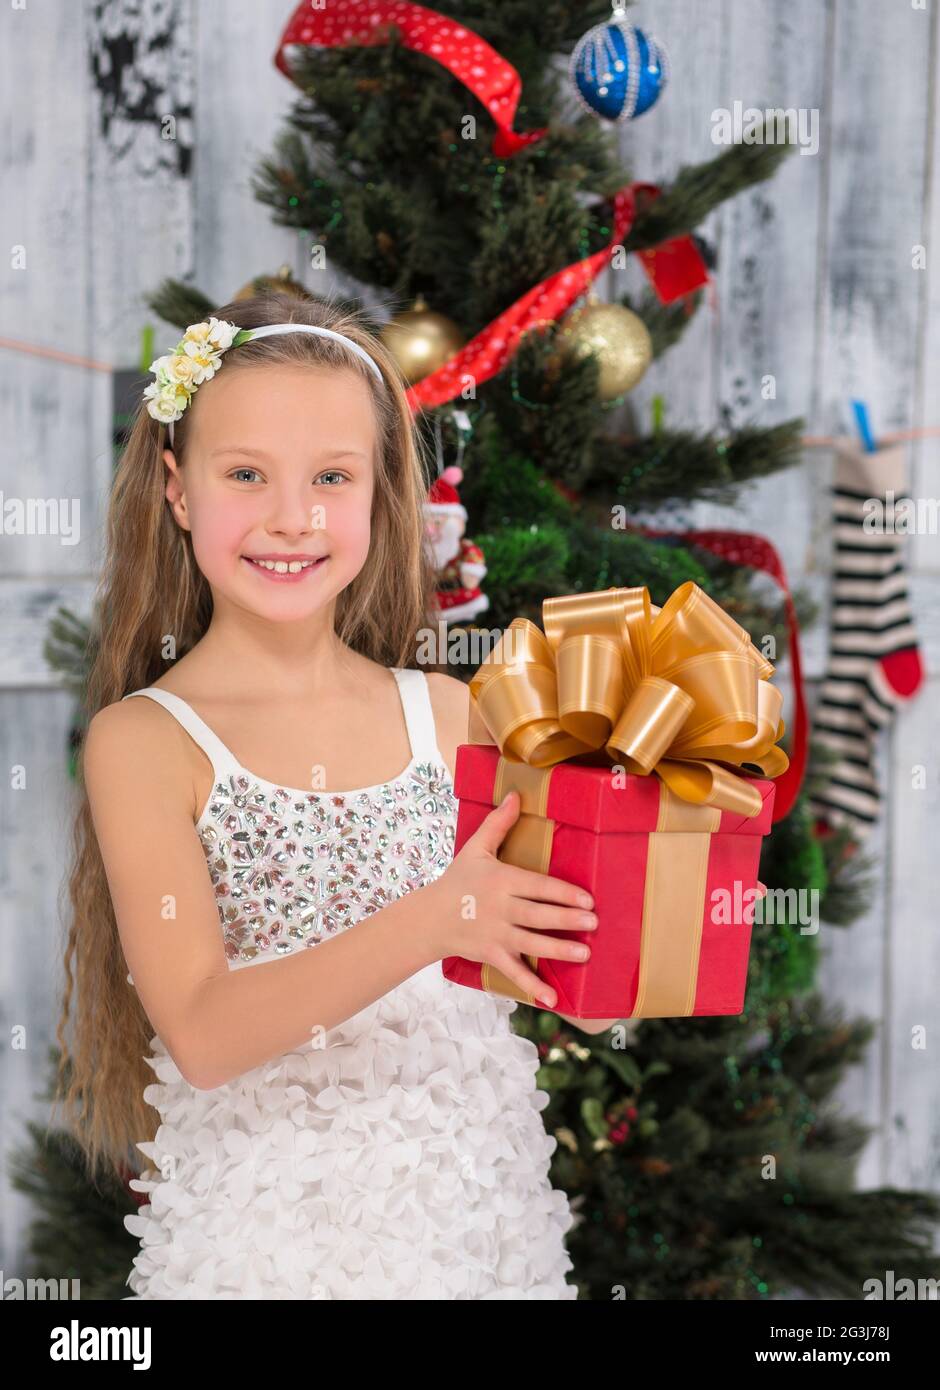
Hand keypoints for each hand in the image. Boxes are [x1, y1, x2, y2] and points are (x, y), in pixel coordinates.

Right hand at [427, 789, 596, 1007]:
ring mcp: (495, 935)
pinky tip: (553, 998)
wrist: (429, 917)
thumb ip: (499, 823)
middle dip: (567, 920)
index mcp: (501, 881)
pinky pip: (514, 973)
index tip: (588, 899)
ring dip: (559, 950)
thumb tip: (516, 794)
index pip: (537, 887)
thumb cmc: (458, 880)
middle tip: (594, 923)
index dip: (563, 893)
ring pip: (531, 944)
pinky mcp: (490, 956)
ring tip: (585, 954)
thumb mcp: (476, 848)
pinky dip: (533, 987)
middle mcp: (499, 909)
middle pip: (538, 915)